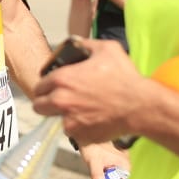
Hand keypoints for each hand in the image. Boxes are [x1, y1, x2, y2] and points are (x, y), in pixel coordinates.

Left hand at [30, 38, 144, 145]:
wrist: (140, 106)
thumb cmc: (125, 78)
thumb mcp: (107, 49)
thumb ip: (86, 44)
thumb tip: (75, 43)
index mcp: (62, 79)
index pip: (39, 86)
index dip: (46, 86)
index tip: (53, 88)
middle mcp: (61, 100)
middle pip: (38, 106)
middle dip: (47, 103)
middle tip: (60, 100)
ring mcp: (69, 120)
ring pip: (55, 120)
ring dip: (63, 116)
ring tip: (79, 110)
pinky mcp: (79, 136)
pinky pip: (71, 132)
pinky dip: (78, 128)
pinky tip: (90, 119)